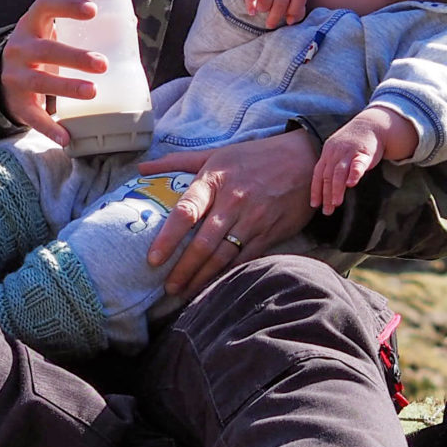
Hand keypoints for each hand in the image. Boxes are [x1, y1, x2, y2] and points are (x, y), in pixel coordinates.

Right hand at [0, 0, 107, 147]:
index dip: (67, 5)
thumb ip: (82, 29)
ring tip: (92, 91)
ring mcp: (15, 75)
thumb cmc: (41, 48)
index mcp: (32, 24)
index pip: (45, 5)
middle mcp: (20, 47)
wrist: (1, 77)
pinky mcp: (17, 102)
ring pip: (39, 81)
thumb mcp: (51, 33)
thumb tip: (131, 26)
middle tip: (102, 64)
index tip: (93, 10)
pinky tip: (66, 137)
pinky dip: (49, 127)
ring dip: (67, 86)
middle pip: (46, 49)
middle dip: (75, 56)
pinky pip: (33, 116)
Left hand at [136, 128, 320, 298]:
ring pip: (222, 256)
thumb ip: (178, 163)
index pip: (186, 212)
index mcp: (214, 179)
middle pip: (203, 243)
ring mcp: (252, 219)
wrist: (305, 160)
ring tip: (184, 292)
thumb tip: (141, 169)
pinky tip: (214, 287)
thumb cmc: (255, 157)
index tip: (153, 259)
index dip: (168, 238)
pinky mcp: (269, 233)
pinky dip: (227, 276)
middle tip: (167, 287)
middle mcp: (232, 201)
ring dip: (201, 278)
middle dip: (183, 269)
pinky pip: (244, 260)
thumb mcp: (217, 153)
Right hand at [238, 0, 306, 28]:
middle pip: (281, 2)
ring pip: (266, 0)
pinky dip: (251, 4)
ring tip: (262, 8)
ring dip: (263, 9)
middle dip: (276, 16)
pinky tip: (252, 12)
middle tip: (270, 24)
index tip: (289, 21)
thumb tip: (290, 21)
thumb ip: (296, 11)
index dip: (295, 11)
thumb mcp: (290, 0)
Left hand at [311, 105, 419, 212]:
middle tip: (327, 211)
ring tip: (336, 203)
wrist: (371, 124)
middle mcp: (335, 152)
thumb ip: (331, 167)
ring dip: (337, 188)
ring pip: (339, 172)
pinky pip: (358, 164)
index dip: (316, 190)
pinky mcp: (364, 153)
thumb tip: (325, 190)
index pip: (318, 174)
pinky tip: (352, 184)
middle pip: (327, 176)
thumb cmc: (353, 143)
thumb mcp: (337, 152)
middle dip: (326, 195)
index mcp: (327, 153)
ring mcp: (349, 152)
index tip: (315, 205)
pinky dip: (354, 174)